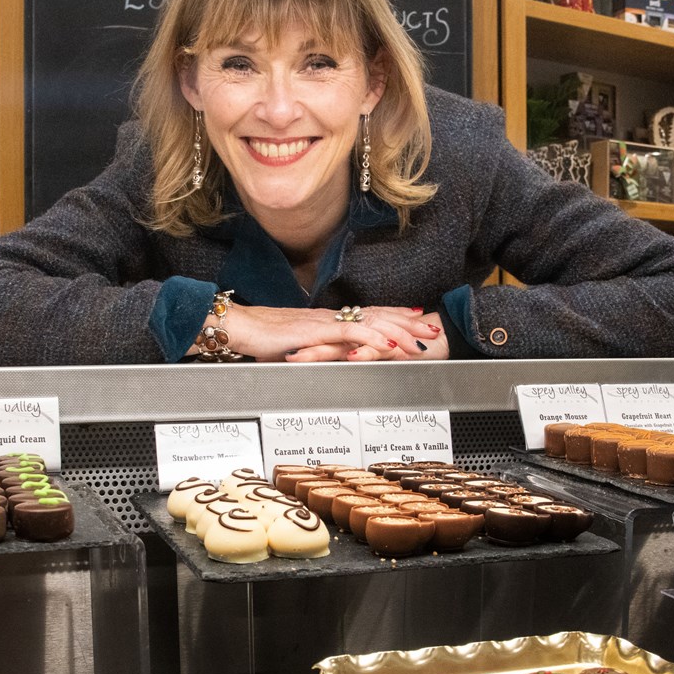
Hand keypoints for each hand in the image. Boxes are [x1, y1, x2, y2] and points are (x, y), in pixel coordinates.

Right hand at [223, 304, 442, 361]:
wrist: (240, 328)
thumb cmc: (260, 340)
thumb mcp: (296, 348)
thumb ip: (316, 352)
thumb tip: (328, 359)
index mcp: (327, 320)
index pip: (367, 314)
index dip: (393, 316)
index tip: (414, 319)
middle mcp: (331, 317)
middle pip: (378, 315)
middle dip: (408, 323)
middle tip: (432, 329)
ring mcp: (327, 322)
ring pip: (372, 322)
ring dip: (400, 331)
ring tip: (421, 339)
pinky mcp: (319, 331)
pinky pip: (353, 332)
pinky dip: (376, 338)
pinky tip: (391, 345)